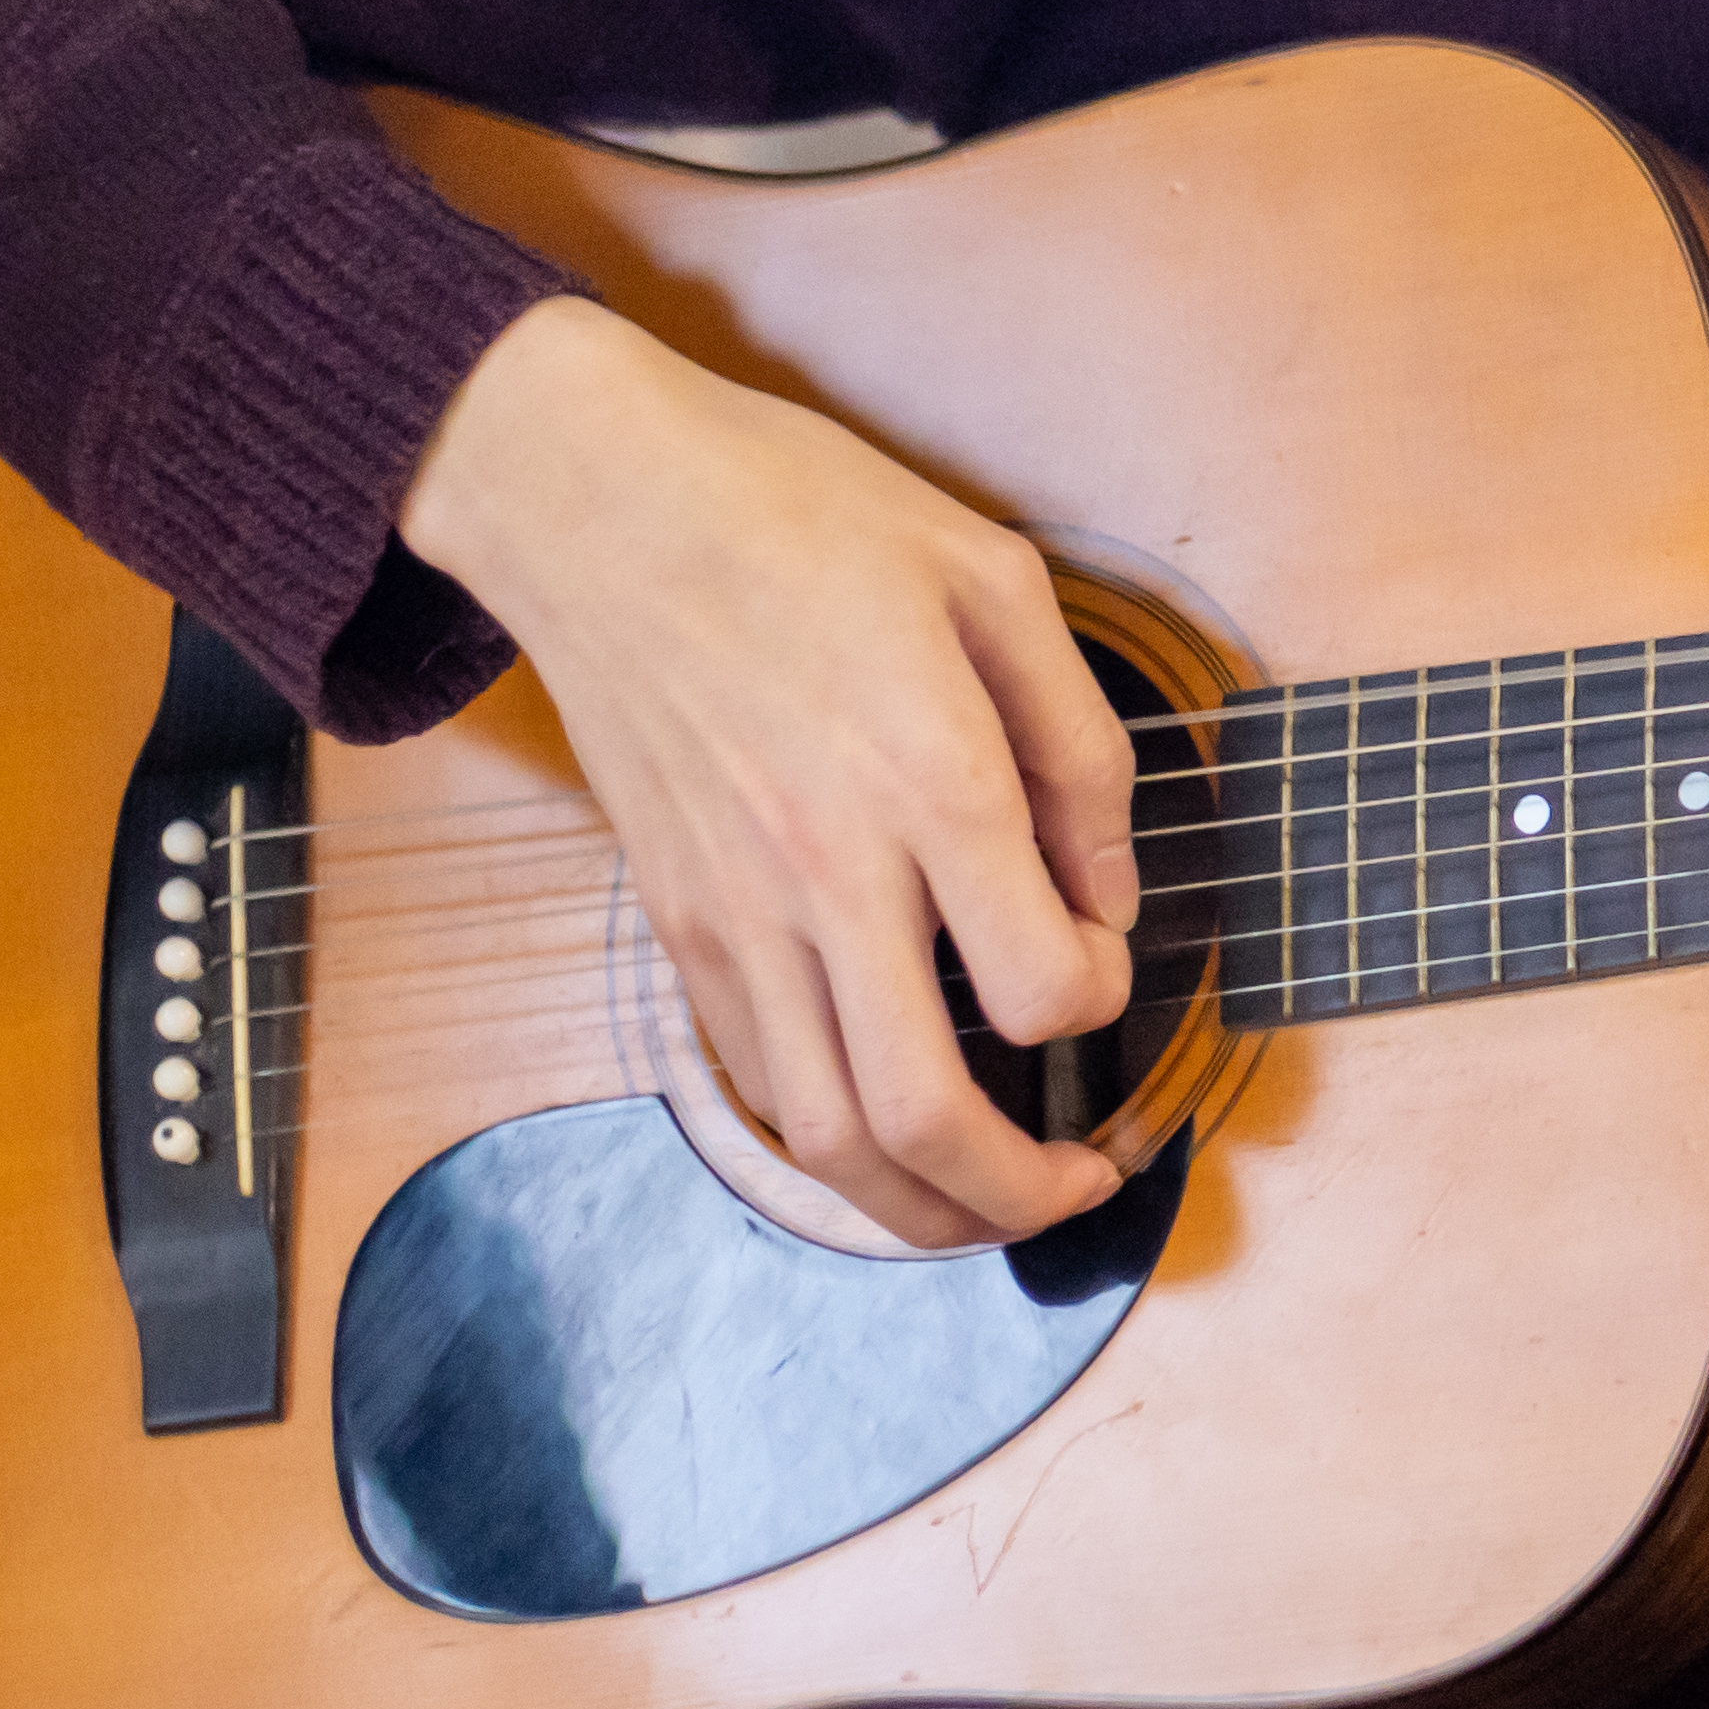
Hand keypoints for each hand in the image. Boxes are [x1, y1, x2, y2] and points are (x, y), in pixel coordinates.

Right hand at [401, 294, 1146, 1247]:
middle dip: (1018, 1195)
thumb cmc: (803, 514)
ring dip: (918, 1208)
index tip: (1103, 957)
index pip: (1044, 984)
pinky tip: (879, 1121)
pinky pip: (753, 1082)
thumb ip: (1077, 746)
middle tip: (1075, 1191)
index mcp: (930, 776)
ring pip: (823, 1136)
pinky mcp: (675, 921)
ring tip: (985, 1203)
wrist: (599, 500)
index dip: (1101, 1000)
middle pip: (923, 1114)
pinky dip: (824, 1138)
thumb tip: (1110, 894)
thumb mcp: (994, 576)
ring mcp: (735, 910)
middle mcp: (828, 871)